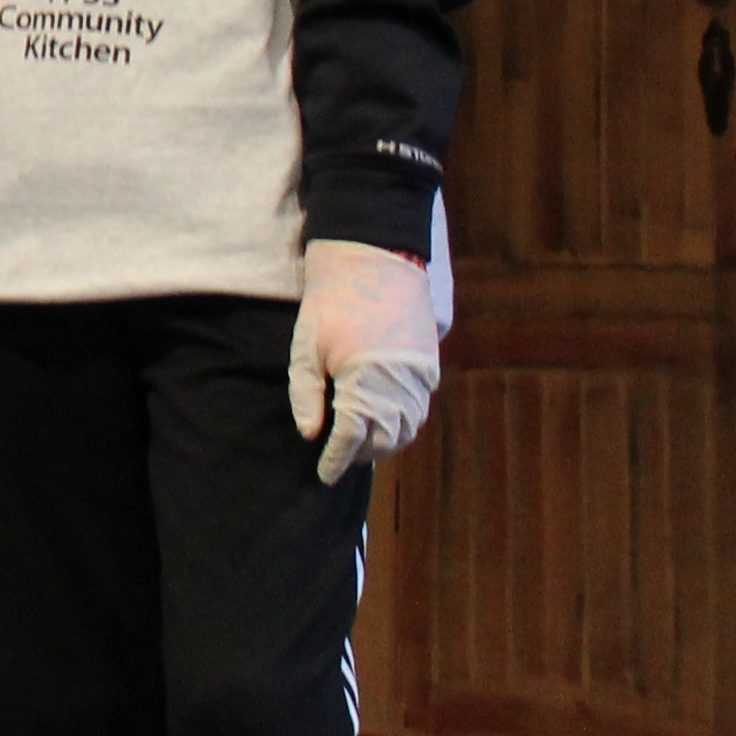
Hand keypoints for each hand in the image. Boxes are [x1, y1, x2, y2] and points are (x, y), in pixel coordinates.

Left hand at [289, 238, 444, 483]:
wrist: (374, 260)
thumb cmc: (331, 303)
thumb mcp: (306, 347)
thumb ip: (306, 394)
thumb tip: (310, 434)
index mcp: (365, 382)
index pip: (352, 438)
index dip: (336, 460)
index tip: (324, 474)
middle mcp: (399, 384)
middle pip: (384, 439)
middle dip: (361, 455)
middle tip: (338, 459)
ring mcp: (420, 375)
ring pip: (408, 427)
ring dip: (385, 442)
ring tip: (360, 446)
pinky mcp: (429, 363)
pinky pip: (420, 407)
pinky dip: (403, 422)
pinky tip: (384, 421)